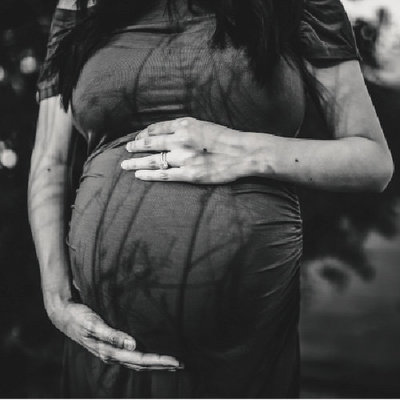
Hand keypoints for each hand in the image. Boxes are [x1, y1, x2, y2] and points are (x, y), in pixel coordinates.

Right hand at [47, 299, 181, 370]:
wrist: (62, 315)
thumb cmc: (78, 317)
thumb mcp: (94, 324)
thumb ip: (112, 335)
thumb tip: (134, 345)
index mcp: (109, 352)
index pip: (140, 360)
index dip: (159, 361)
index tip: (175, 361)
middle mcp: (112, 355)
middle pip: (141, 364)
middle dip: (161, 365)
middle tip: (181, 364)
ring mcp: (111, 352)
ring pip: (137, 362)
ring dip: (154, 363)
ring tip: (170, 363)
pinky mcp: (110, 345)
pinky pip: (130, 355)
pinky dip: (144, 357)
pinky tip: (150, 354)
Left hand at [122, 118, 249, 183]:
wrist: (243, 153)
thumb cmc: (226, 138)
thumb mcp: (204, 124)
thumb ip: (185, 127)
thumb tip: (168, 132)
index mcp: (184, 125)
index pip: (157, 128)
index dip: (144, 133)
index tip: (139, 137)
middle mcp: (180, 140)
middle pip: (150, 143)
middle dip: (135, 146)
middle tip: (127, 149)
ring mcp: (183, 158)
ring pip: (153, 160)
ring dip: (136, 162)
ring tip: (125, 166)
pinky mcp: (189, 174)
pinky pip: (164, 175)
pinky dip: (149, 175)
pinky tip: (139, 175)